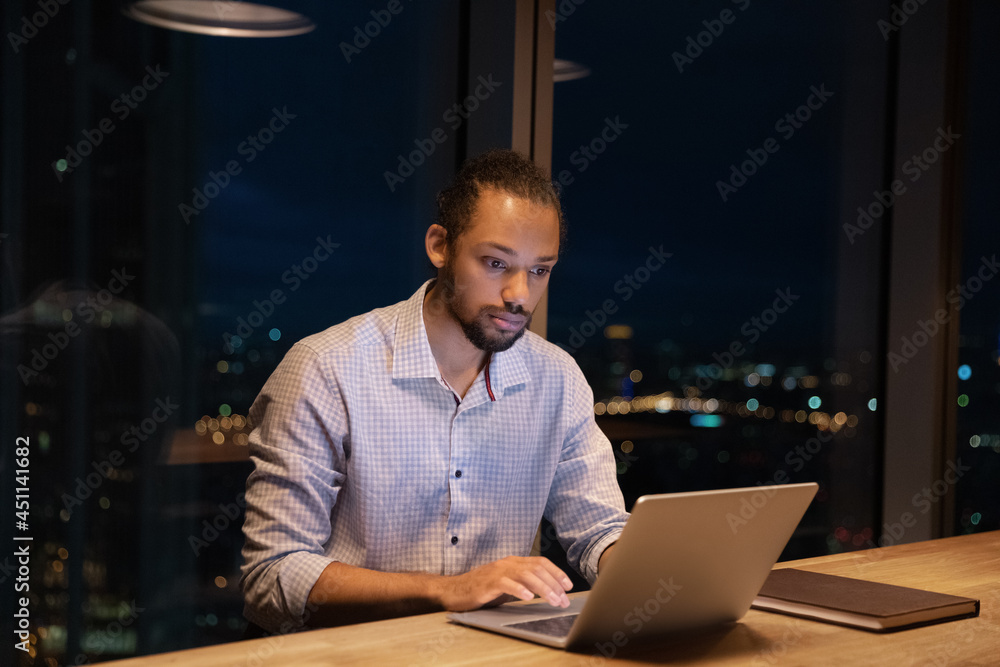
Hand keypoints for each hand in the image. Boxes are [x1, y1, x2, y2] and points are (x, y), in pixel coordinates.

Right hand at [436, 556, 572, 611]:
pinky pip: (506, 583)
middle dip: (554, 584)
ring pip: (526, 575)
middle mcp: (508, 563)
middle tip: (563, 599)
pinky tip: (528, 597)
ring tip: (553, 600)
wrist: (455, 590)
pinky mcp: (487, 583)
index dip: (557, 572)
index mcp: (514, 562)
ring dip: (543, 588)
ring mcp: (497, 571)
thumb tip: (547, 592)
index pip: (540, 562)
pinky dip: (519, 589)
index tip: (568, 585)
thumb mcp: (508, 585)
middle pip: (537, 569)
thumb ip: (524, 584)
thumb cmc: (482, 589)